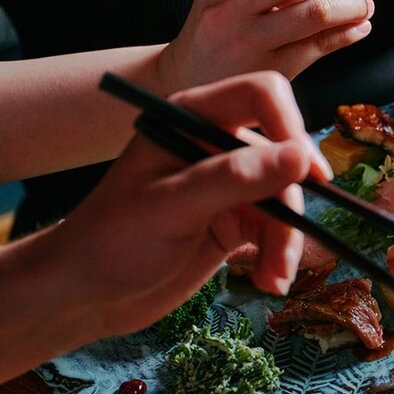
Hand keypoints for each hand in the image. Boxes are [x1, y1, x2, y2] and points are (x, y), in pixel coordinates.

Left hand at [48, 72, 322, 338]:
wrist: (87, 297)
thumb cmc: (111, 241)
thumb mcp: (171, 206)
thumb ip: (235, 178)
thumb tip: (300, 157)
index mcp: (191, 119)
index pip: (261, 96)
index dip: (290, 127)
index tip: (306, 173)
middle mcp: (215, 144)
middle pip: (283, 153)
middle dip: (290, 200)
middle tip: (290, 239)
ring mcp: (229, 185)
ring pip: (285, 197)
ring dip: (286, 240)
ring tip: (272, 278)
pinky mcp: (236, 221)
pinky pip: (277, 229)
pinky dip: (279, 256)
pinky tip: (269, 282)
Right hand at [159, 0, 373, 88]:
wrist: (188, 84)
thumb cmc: (221, 31)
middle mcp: (230, 6)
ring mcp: (248, 41)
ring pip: (312, 14)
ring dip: (350, 7)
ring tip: (365, 6)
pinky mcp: (268, 71)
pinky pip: (318, 48)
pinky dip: (347, 35)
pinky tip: (358, 28)